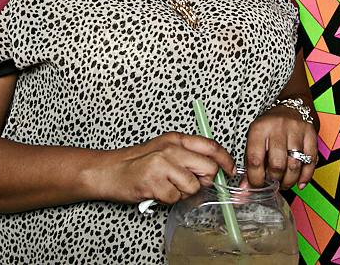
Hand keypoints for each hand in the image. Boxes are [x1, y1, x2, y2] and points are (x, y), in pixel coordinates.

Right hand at [102, 132, 235, 204]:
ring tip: (168, 187)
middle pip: (209, 168)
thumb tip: (213, 169)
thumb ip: (187, 155)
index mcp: (176, 139)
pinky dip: (168, 200)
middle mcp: (170, 149)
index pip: (211, 146)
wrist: (108, 170)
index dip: (226, 160)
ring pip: (193, 186)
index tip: (231, 170)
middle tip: (192, 183)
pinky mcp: (154, 182)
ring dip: (183, 193)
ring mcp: (162, 165)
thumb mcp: (164, 149)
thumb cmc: (136, 162)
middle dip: (206, 181)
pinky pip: (176, 199)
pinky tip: (158, 192)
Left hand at [245, 106, 317, 189]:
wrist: (290, 108)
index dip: (255, 178)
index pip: (255, 160)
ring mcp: (296, 130)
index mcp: (259, 129)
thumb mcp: (254, 139)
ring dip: (289, 181)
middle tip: (274, 184)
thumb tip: (245, 187)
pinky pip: (310, 161)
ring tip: (285, 184)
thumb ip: (250, 164)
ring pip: (294, 165)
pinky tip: (299, 182)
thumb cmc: (270, 127)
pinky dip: (305, 176)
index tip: (257, 185)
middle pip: (277, 164)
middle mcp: (278, 127)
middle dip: (275, 180)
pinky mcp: (310, 133)